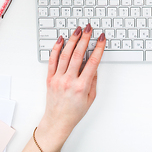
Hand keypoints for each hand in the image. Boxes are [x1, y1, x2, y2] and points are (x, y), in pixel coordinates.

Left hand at [35, 25, 105, 151]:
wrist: (57, 122)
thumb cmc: (74, 112)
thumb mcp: (91, 98)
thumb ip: (93, 80)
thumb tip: (94, 65)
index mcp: (82, 86)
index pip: (92, 62)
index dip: (98, 48)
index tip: (101, 39)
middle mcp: (69, 81)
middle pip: (78, 55)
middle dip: (85, 39)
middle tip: (89, 28)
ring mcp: (58, 79)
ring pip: (65, 54)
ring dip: (72, 40)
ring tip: (77, 30)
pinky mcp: (50, 78)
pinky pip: (52, 60)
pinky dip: (56, 48)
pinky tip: (60, 40)